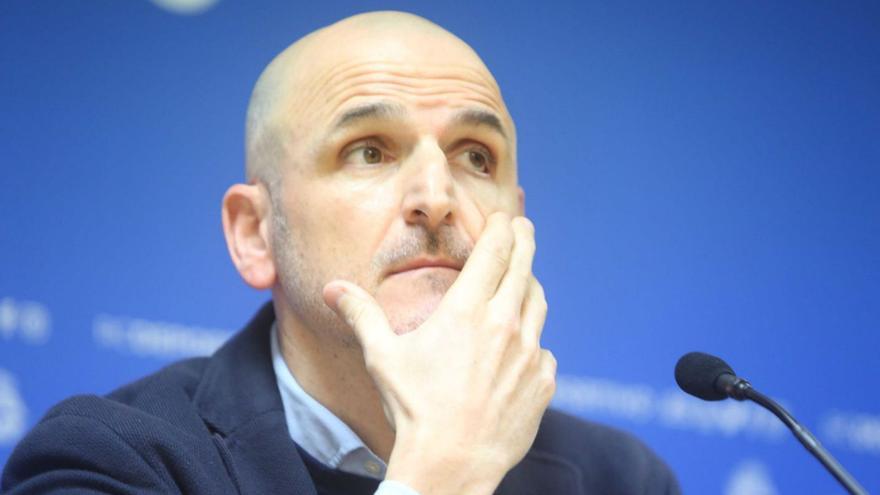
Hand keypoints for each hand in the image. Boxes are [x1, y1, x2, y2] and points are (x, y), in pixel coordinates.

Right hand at [324, 213, 555, 494]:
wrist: (450, 465)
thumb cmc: (413, 409)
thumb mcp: (382, 358)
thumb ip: (361, 315)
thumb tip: (333, 288)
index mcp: (467, 311)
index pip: (494, 252)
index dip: (501, 228)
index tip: (504, 217)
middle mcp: (505, 325)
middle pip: (524, 268)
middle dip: (524, 242)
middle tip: (524, 227)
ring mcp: (529, 355)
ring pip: (538, 305)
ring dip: (530, 286)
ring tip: (523, 279)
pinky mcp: (542, 384)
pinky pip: (544, 351)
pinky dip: (533, 341)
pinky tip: (521, 348)